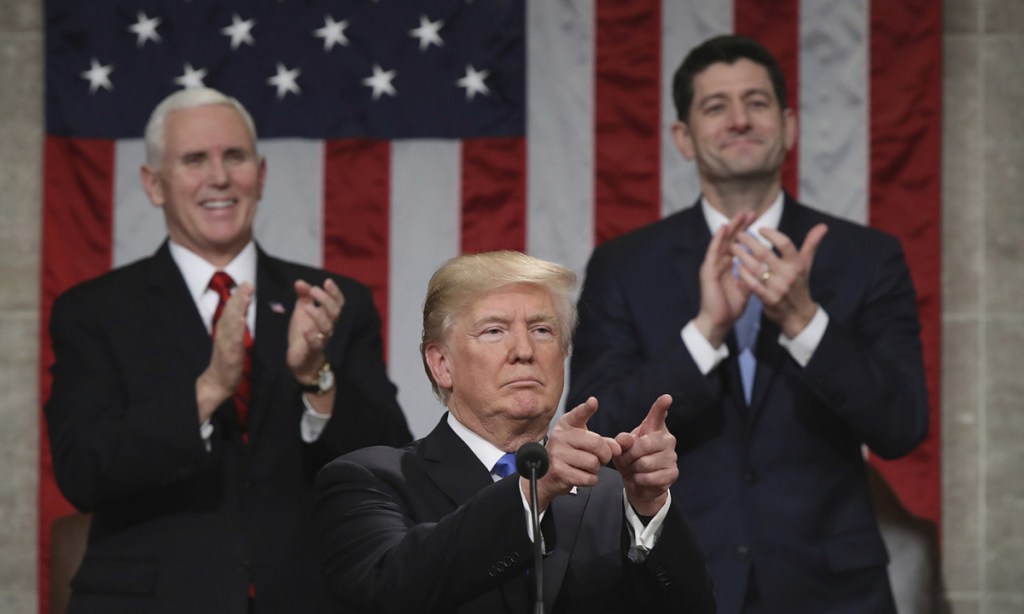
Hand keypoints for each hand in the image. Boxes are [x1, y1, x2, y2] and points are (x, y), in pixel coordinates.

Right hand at [196, 282, 252, 421]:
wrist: (216, 384)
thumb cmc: (225, 362)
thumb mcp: (232, 342)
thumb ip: (235, 327)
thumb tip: (242, 313)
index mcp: (225, 331)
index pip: (231, 311)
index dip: (238, 297)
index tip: (246, 283)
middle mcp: (223, 335)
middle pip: (230, 313)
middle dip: (238, 298)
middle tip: (247, 284)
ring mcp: (225, 345)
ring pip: (231, 324)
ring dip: (238, 309)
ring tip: (245, 296)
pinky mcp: (229, 356)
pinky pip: (233, 341)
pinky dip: (237, 330)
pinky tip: (243, 321)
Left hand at [287, 278, 344, 383]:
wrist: (300, 359)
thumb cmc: (304, 333)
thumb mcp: (302, 312)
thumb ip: (303, 297)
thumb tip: (300, 282)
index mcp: (328, 316)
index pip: (338, 303)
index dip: (335, 293)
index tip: (327, 282)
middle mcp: (329, 327)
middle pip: (335, 313)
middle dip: (326, 300)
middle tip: (314, 290)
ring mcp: (323, 339)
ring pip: (328, 327)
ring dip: (318, 316)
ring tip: (307, 307)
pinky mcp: (314, 351)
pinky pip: (316, 344)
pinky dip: (312, 337)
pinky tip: (305, 330)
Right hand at [529, 397, 621, 510]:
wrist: (545, 476)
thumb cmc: (568, 455)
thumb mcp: (582, 442)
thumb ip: (603, 442)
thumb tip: (618, 448)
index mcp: (566, 425)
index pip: (578, 414)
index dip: (587, 408)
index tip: (593, 402)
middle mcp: (560, 436)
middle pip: (596, 443)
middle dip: (605, 454)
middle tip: (601, 458)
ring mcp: (558, 454)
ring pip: (593, 463)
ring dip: (596, 469)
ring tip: (585, 467)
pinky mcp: (560, 472)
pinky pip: (588, 478)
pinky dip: (590, 480)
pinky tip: (581, 475)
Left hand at [613, 394, 677, 516]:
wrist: (638, 483)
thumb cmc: (630, 459)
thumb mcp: (621, 448)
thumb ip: (622, 441)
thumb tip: (628, 439)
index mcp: (655, 428)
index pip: (658, 415)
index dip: (661, 406)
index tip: (666, 398)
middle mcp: (667, 439)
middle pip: (644, 445)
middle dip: (630, 455)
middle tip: (628, 459)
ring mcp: (672, 456)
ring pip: (645, 463)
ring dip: (634, 469)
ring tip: (636, 469)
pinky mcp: (673, 473)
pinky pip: (650, 477)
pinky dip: (640, 479)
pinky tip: (641, 478)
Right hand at [694, 211, 757, 346]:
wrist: (719, 322)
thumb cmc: (730, 308)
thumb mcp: (745, 288)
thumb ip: (751, 276)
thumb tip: (762, 267)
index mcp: (727, 267)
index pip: (737, 245)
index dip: (746, 233)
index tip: (756, 221)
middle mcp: (718, 264)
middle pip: (730, 240)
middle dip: (739, 225)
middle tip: (750, 212)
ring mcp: (712, 266)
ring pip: (721, 242)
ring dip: (730, 228)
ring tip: (738, 215)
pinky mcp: (707, 271)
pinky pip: (713, 252)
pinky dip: (718, 239)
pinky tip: (723, 229)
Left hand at [732, 223, 827, 337]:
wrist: (798, 314)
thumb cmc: (799, 284)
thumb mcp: (806, 264)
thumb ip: (811, 244)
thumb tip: (823, 226)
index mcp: (797, 264)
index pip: (784, 243)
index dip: (771, 234)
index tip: (760, 229)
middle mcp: (788, 275)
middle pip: (765, 253)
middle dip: (749, 242)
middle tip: (738, 234)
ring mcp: (778, 288)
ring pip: (755, 268)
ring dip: (742, 255)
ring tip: (732, 247)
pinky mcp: (768, 299)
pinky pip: (752, 284)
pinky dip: (743, 274)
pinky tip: (736, 266)